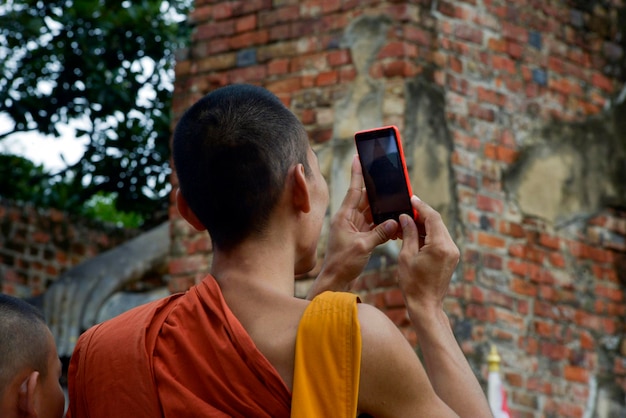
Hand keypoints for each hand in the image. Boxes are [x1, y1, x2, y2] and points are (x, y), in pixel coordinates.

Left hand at [307, 155, 397, 297]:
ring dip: (383, 210)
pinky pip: (374, 226)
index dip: (357, 173)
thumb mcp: (362, 246)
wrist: (335, 282)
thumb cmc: (342, 264)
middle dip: (378, 192)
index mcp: (344, 216)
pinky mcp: (359, 238)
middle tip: (390, 181)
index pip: (354, 190)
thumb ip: (379, 233)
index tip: (358, 157)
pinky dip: (384, 225)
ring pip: (372, 213)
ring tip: (397, 202)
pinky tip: (395, 224)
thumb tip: (396, 222)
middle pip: (366, 200)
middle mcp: (348, 219)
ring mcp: (354, 228)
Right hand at [397, 196, 458, 314]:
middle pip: (437, 222)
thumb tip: (406, 218)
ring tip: (407, 224)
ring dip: (424, 225)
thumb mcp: (406, 256)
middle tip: (406, 211)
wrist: (426, 305)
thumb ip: (408, 233)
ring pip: (439, 230)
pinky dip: (428, 235)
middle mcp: (450, 247)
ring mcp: (453, 253)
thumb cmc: (413, 284)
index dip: (421, 206)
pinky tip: (415, 236)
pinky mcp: (451, 258)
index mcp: (440, 246)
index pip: (432, 217)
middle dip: (422, 215)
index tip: (411, 199)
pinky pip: (440, 240)